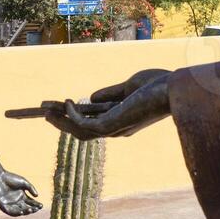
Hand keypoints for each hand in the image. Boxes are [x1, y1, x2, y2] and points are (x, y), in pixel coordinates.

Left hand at [0, 170, 41, 215]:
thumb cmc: (10, 178)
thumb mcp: (23, 182)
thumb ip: (31, 188)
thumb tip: (37, 196)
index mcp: (22, 196)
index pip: (30, 202)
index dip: (36, 204)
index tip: (41, 205)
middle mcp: (16, 201)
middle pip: (26, 208)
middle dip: (32, 209)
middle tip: (37, 208)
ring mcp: (10, 204)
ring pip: (19, 211)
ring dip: (25, 212)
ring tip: (31, 210)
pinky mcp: (3, 206)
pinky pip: (10, 212)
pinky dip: (16, 213)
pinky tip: (21, 211)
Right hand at [45, 69, 172, 139]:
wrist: (175, 88)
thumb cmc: (159, 86)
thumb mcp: (130, 87)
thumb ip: (111, 93)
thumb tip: (89, 97)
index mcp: (123, 121)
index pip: (94, 123)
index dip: (75, 117)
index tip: (59, 107)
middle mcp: (117, 130)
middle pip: (82, 130)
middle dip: (62, 123)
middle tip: (44, 113)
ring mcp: (114, 129)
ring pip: (79, 131)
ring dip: (60, 122)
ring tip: (44, 111)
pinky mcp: (112, 125)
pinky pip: (85, 124)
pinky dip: (72, 116)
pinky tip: (65, 102)